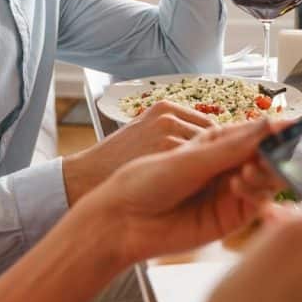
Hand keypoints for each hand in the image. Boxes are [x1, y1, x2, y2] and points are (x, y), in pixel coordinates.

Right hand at [62, 100, 214, 205]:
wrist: (88, 177)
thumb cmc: (116, 162)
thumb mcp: (142, 134)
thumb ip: (171, 133)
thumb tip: (205, 144)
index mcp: (164, 108)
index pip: (208, 125)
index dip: (211, 148)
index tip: (208, 166)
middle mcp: (169, 116)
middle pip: (213, 137)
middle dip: (213, 157)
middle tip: (204, 179)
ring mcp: (169, 133)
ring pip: (209, 153)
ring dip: (209, 170)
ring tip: (196, 188)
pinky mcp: (168, 152)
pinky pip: (199, 166)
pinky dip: (200, 180)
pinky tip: (190, 193)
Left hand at [79, 118, 289, 264]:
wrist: (124, 221)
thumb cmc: (146, 181)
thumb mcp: (190, 157)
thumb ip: (233, 145)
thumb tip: (271, 124)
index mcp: (215, 142)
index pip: (255, 132)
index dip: (275, 129)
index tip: (296, 125)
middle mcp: (226, 166)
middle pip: (266, 156)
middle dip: (275, 151)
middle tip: (279, 149)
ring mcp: (230, 192)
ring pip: (265, 179)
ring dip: (265, 171)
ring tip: (249, 168)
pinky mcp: (231, 218)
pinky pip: (256, 202)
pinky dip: (255, 191)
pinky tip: (239, 184)